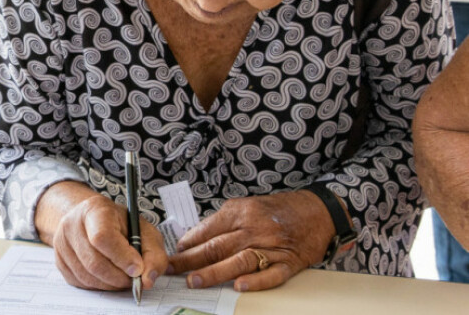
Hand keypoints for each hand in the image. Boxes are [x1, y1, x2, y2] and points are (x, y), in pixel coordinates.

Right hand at [50, 195, 168, 291]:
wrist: (92, 220)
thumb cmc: (120, 225)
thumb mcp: (143, 231)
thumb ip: (153, 254)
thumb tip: (147, 280)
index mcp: (95, 210)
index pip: (102, 237)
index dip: (122, 257)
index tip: (137, 269)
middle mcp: (72, 224)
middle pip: (94, 262)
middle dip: (118, 277)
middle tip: (133, 279)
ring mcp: (61, 243)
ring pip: (87, 276)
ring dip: (110, 284)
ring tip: (122, 277)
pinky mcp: (59, 260)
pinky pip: (80, 282)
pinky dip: (98, 285)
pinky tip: (108, 275)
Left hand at [168, 191, 336, 291]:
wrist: (318, 211)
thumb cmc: (279, 210)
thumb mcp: (248, 206)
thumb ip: (223, 222)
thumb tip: (194, 239)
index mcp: (242, 212)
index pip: (209, 229)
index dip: (189, 242)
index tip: (174, 253)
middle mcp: (255, 228)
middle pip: (218, 246)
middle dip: (192, 259)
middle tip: (173, 270)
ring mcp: (273, 246)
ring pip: (239, 260)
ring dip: (215, 272)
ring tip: (195, 281)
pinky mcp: (290, 262)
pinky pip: (272, 274)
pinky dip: (256, 280)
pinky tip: (239, 286)